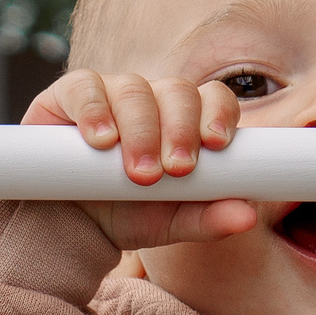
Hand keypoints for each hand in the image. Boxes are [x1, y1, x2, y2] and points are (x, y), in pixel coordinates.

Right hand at [23, 70, 255, 250]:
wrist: (67, 225)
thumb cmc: (125, 214)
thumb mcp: (169, 223)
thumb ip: (209, 218)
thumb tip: (248, 216)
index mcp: (184, 120)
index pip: (213, 99)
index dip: (218, 115)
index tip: (216, 146)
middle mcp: (152, 99)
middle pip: (178, 91)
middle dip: (180, 130)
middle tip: (175, 171)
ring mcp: (111, 92)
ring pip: (135, 90)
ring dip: (141, 130)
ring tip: (138, 172)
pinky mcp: (70, 95)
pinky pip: (85, 88)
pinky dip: (95, 112)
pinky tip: (102, 141)